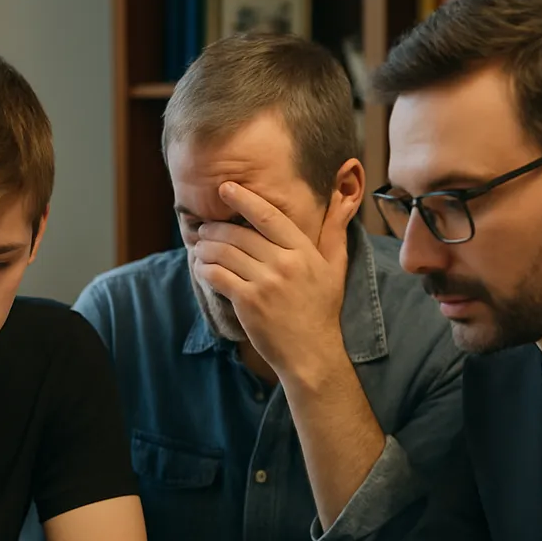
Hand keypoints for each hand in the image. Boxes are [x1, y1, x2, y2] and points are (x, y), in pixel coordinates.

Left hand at [192, 183, 351, 383]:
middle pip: (239, 234)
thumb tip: (342, 199)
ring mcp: (264, 283)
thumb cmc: (321, 309)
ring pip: (225, 253)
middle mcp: (284, 263)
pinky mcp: (248, 302)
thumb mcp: (335, 267)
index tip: (225, 188)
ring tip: (199, 247)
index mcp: (303, 250)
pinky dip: (205, 269)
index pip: (268, 216)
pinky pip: (218, 276)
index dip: (244, 199)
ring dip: (206, 247)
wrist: (310, 352)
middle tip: (204, 228)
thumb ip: (335, 231)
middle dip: (215, 228)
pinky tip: (201, 267)